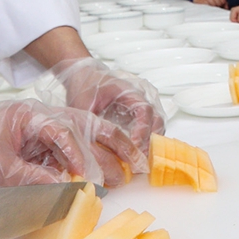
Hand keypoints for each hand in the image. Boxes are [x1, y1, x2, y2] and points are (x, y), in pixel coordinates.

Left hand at [0, 99, 115, 187]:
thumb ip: (33, 178)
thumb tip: (65, 189)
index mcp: (29, 114)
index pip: (63, 130)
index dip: (78, 154)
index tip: (88, 176)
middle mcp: (38, 118)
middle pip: (82, 126)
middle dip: (110, 143)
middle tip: (136, 161)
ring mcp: (38, 132)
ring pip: (79, 139)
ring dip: (101, 156)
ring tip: (126, 171)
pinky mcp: (36, 148)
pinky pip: (65, 154)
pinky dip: (82, 166)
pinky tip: (97, 179)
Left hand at [47, 59, 164, 181]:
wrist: (84, 76)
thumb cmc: (85, 85)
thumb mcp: (82, 105)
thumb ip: (89, 124)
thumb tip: (91, 150)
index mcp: (129, 90)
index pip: (144, 111)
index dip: (142, 131)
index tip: (134, 146)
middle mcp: (141, 97)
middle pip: (156, 121)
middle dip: (149, 143)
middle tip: (138, 162)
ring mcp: (142, 106)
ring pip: (155, 127)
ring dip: (149, 144)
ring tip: (137, 163)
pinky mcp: (138, 115)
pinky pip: (148, 129)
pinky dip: (144, 143)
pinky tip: (134, 156)